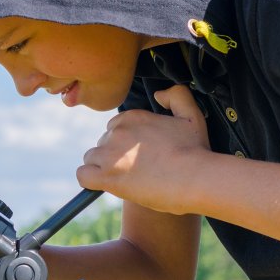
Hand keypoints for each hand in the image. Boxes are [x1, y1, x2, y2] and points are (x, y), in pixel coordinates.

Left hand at [76, 85, 210, 213]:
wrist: (195, 179)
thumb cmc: (196, 150)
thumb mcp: (191, 115)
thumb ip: (177, 96)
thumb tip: (158, 94)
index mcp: (132, 117)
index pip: (116, 127)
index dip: (127, 142)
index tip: (141, 155)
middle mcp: (117, 132)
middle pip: (104, 142)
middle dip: (116, 155)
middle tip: (137, 169)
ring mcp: (110, 155)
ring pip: (93, 158)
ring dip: (104, 167)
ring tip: (126, 178)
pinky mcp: (107, 177)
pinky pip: (83, 175)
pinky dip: (90, 179)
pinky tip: (104, 184)